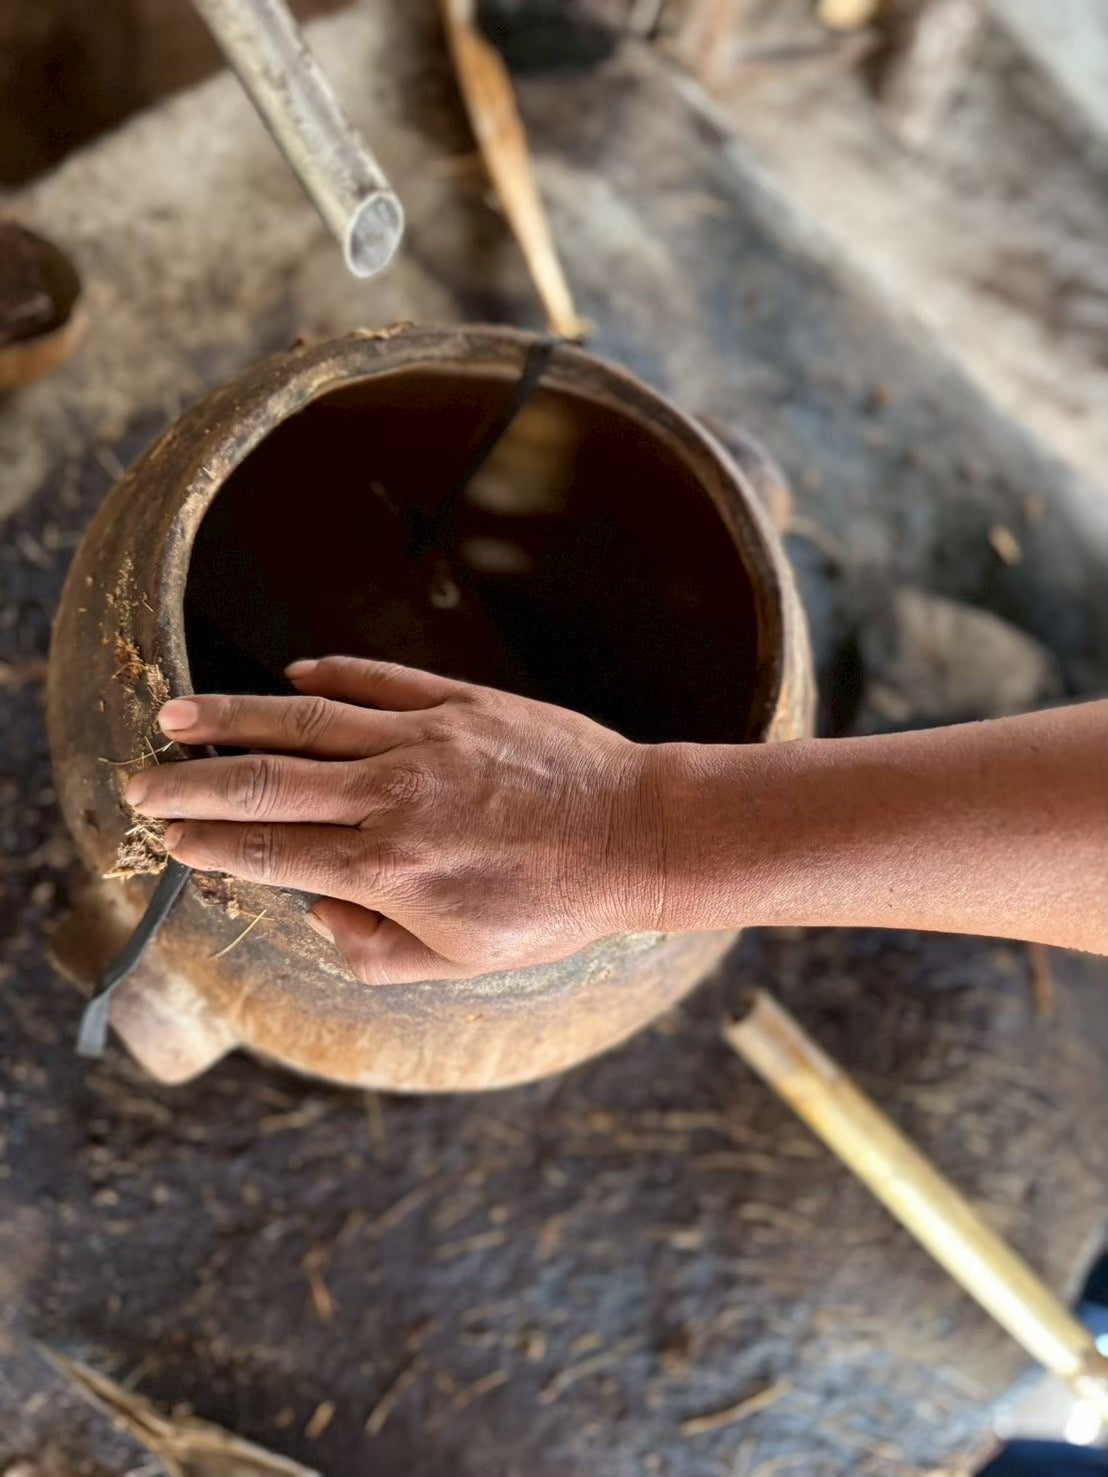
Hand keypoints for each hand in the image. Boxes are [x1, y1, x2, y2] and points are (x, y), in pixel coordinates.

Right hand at [125, 657, 665, 984]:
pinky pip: (380, 681)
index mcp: (388, 868)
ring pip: (308, 721)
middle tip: (137, 779)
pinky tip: (290, 673)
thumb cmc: (552, 905)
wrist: (635, 833)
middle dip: (192, 783)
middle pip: (267, 782)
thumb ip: (373, 946)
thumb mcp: (459, 958)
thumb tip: (317, 908)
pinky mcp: (461, 703)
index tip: (165, 836)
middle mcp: (394, 797)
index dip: (208, 844)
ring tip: (177, 715)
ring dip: (234, 717)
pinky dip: (331, 676)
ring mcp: (426, 740)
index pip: (271, 850)